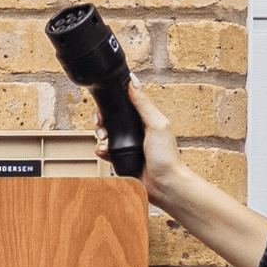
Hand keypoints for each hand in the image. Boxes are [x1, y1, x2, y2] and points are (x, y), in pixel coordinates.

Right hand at [94, 77, 189, 211]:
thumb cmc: (166, 156)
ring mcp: (126, 144)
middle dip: (102, 120)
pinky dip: (100, 150)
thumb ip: (143, 104)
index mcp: (144, 118)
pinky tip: (103, 152)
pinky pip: (104, 151)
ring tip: (104, 141)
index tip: (105, 106)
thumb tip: (133, 82)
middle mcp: (134, 129)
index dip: (112, 103)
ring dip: (100, 136)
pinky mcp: (120, 157)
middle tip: (101, 126)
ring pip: (105, 134)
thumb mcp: (157, 124)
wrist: (163, 184)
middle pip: (111, 118)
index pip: (124, 103)